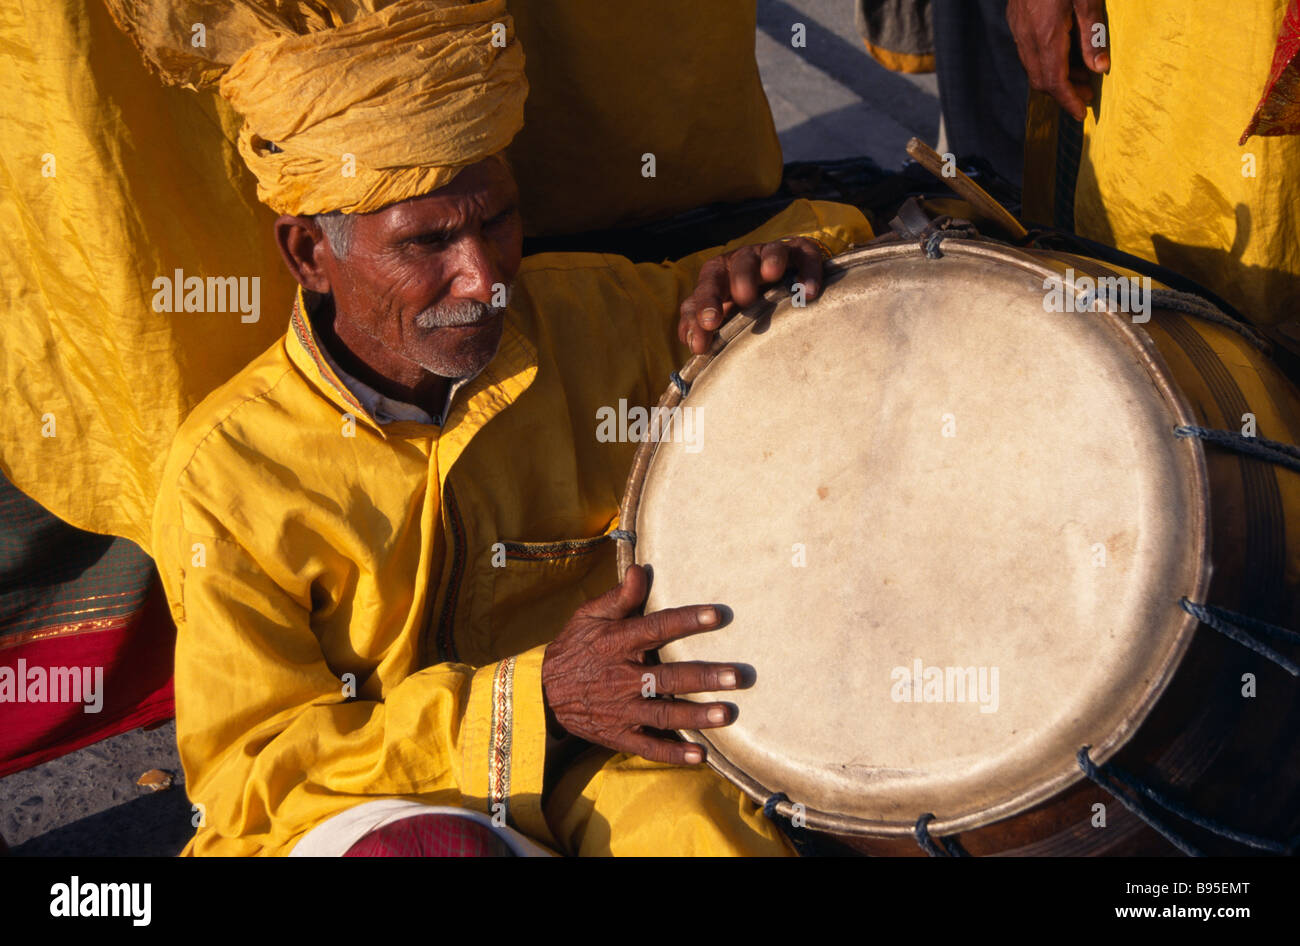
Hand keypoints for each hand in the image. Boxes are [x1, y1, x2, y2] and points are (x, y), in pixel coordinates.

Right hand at [541, 564, 742, 764]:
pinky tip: (699, 757)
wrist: (543, 693)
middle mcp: (622, 677)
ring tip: (726, 714)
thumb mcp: (588, 616)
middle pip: (669, 676)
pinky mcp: (619, 734)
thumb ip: (618, 597)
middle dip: (704, 676)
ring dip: (697, 715)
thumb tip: (640, 570)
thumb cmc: (574, 648)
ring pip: (665, 713)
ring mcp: (622, 709)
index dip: (687, 621)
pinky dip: (673, 754)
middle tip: (737, 676)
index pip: (656, 628)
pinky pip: (649, 746)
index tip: (717, 615)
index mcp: (617, 643)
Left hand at [677, 237, 827, 355]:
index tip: (709, 325)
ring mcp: (772, 254)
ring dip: (770, 261)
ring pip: (770, 251)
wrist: (777, 280)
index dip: (706, 304)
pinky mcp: (800, 253)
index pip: (707, 286)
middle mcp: (743, 260)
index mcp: (719, 274)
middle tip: (743, 299)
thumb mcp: (718, 310)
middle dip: (740, 279)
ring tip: (772, 276)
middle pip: (739, 263)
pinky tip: (809, 292)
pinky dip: (808, 270)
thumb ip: (698, 323)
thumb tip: (691, 341)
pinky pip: (805, 256)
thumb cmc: (740, 302)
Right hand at [1007, 0, 1108, 121]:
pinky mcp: (1016, 20)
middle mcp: (1028, 38)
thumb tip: (1100, 69)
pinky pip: (1029, 51)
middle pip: (1041, 79)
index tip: (1081, 114)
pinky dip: (1046, 61)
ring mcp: (1019, 29)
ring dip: (1055, 76)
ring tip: (1080, 73)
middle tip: (1087, 94)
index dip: (1068, 101)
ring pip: (1033, 67)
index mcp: (1047, 35)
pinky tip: (1063, 52)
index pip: (1054, 81)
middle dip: (1063, 92)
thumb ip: (1093, 35)